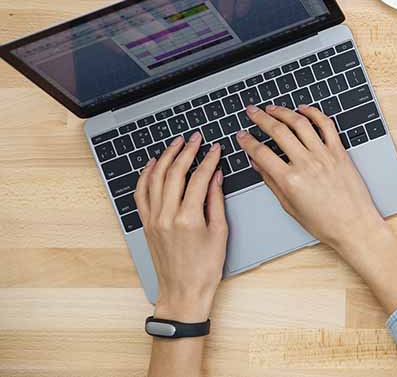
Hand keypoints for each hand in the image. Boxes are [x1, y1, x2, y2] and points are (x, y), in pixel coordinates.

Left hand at [135, 133, 227, 321]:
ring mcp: (153, 219)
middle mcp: (166, 215)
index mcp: (189, 218)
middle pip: (174, 173)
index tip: (215, 148)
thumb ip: (216, 201)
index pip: (199, 178)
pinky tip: (153, 164)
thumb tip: (215, 176)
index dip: (209, 160)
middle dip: (186, 151)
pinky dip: (146, 175)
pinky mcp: (145, 224)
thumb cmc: (205, 268)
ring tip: (176, 144)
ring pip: (155, 179)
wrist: (183, 292)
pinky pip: (141, 193)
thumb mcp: (220, 232)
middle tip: (195, 138)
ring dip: (165, 157)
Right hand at [235, 104, 396, 314]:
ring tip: (273, 108)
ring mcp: (325, 155)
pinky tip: (304, 109)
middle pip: (278, 131)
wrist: (355, 225)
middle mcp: (307, 163)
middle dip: (261, 118)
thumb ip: (271, 181)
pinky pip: (326, 126)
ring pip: (300, 123)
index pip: (261, 152)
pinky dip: (314, 113)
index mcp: (290, 180)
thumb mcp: (289, 206)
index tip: (241, 135)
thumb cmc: (324, 223)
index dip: (247, 141)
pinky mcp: (340, 152)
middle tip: (252, 111)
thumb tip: (256, 163)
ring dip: (284, 112)